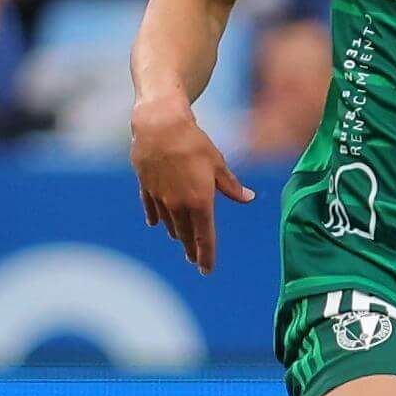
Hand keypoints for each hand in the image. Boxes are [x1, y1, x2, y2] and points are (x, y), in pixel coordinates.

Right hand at [131, 96, 252, 274]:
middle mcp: (178, 205)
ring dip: (176, 233)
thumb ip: (232, 186)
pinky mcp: (146, 186)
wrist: (159, 126)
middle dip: (191, 249)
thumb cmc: (194, 143)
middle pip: (185, 235)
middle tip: (195, 260)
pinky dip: (156, 217)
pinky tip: (157, 224)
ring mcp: (159, 197)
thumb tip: (249, 198)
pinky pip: (151, 208)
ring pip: (168, 223)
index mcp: (199, 202)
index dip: (206, 256)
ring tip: (181, 240)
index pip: (205, 237)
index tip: (206, 270)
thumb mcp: (218, 165)